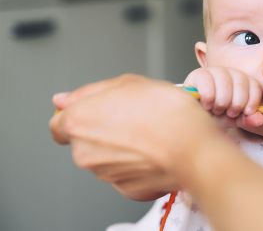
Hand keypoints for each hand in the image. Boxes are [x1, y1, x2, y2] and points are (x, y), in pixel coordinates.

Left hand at [49, 74, 221, 200]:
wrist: (193, 147)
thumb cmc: (166, 112)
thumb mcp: (129, 82)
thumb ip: (90, 91)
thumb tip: (63, 100)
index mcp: (78, 122)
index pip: (58, 122)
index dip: (79, 114)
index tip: (97, 111)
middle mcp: (84, 152)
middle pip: (85, 140)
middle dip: (105, 130)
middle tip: (134, 117)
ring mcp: (105, 174)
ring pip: (107, 158)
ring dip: (123, 147)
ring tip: (150, 132)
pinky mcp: (127, 189)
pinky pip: (127, 174)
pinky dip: (138, 164)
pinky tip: (155, 150)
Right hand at [183, 67, 262, 127]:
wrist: (194, 119)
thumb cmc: (215, 116)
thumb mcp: (234, 120)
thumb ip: (248, 119)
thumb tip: (260, 119)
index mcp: (242, 81)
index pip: (254, 84)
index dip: (252, 100)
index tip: (246, 112)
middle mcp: (229, 72)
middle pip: (241, 81)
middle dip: (236, 103)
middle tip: (228, 112)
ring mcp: (213, 71)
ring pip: (225, 81)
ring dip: (222, 101)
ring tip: (216, 110)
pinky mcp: (198, 74)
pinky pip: (207, 82)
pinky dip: (208, 98)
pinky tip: (206, 105)